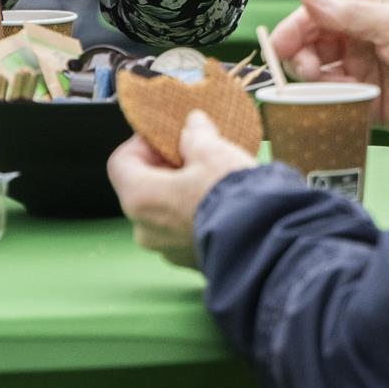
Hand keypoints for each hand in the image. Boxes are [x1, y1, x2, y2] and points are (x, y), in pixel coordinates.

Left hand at [107, 113, 259, 266]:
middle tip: (193, 152)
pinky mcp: (192, 261)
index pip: (121, 162)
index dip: (143, 143)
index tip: (168, 136)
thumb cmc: (231, 196)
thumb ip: (196, 136)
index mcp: (139, 199)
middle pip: (143, 187)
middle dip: (167, 166)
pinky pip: (185, 230)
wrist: (267, 241)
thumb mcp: (212, 151)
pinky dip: (197, 214)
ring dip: (183, 191)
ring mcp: (168, 250)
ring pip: (166, 211)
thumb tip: (194, 126)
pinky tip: (222, 201)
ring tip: (212, 175)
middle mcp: (146, 229)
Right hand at [268, 0, 388, 143]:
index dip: (294, 29)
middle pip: (311, 44)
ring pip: (317, 72)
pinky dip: (322, 99)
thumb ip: (346, 13)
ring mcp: (359, 70)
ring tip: (320, 85)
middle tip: (307, 70)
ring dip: (310, 78)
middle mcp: (359, 39)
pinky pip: (330, 98)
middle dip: (300, 55)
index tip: (277, 46)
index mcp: (366, 13)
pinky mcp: (361, 99)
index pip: (318, 16)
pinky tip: (327, 100)